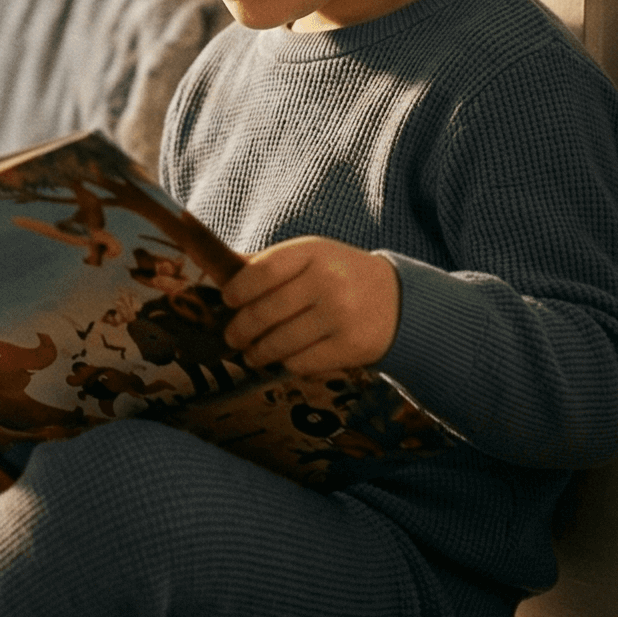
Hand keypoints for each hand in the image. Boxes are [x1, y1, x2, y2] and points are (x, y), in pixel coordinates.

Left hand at [220, 236, 399, 375]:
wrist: (400, 301)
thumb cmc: (341, 276)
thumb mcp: (312, 257)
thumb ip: (270, 265)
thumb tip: (217, 271)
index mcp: (314, 252)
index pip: (263, 271)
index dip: (238, 290)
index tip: (228, 301)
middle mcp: (328, 282)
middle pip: (265, 312)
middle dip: (240, 329)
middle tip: (231, 337)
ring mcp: (341, 316)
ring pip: (280, 343)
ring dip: (258, 353)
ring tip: (252, 354)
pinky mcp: (351, 347)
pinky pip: (301, 363)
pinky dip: (287, 364)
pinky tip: (284, 358)